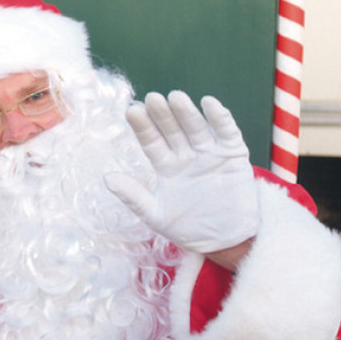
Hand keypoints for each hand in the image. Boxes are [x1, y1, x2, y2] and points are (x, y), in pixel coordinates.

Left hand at [105, 91, 259, 253]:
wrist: (225, 241)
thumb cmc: (188, 228)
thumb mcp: (155, 214)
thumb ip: (133, 196)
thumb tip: (107, 178)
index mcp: (166, 166)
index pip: (152, 142)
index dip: (143, 127)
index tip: (132, 111)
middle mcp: (186, 156)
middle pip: (172, 130)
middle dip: (162, 115)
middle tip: (152, 99)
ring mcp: (210, 153)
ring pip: (196, 128)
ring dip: (187, 113)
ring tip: (175, 98)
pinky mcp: (233, 155)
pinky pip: (227, 133)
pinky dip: (220, 118)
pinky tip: (209, 104)